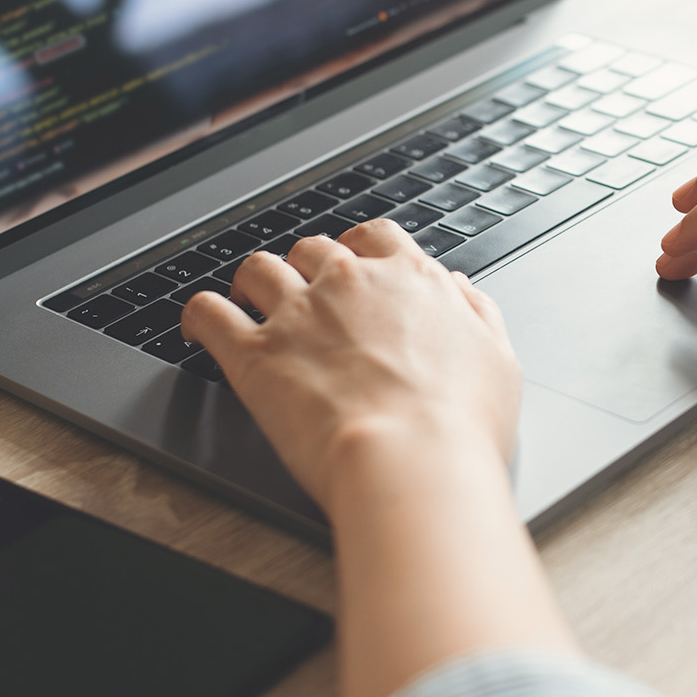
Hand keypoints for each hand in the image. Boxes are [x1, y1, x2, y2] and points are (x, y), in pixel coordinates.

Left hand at [180, 220, 520, 507]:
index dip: (359, 249)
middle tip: (305, 297)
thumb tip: (458, 291)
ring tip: (249, 304)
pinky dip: (198, 315)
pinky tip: (200, 327)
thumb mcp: (498, 361)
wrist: (413, 460)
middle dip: (306, 268)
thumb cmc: (461, 423)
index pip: (375, 236)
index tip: (354, 266)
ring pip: (257, 269)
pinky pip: (208, 312)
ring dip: (252, 283)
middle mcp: (350, 283)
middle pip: (312, 249)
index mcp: (410, 280)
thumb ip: (477, 315)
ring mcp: (298, 314)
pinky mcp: (254, 355)